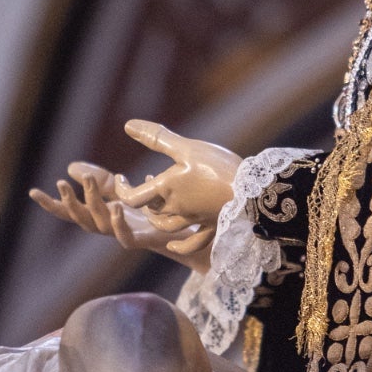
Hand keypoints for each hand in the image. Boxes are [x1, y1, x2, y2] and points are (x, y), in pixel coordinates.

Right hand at [29, 162, 213, 268]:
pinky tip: (117, 207)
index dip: (55, 204)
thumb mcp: (128, 192)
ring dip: (91, 206)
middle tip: (60, 183)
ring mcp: (129, 236)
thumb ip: (104, 181)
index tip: (33, 192)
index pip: (75, 211)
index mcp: (107, 216)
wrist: (195, 235)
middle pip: (83, 220)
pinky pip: (127, 237)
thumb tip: (73, 166)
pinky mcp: (147, 241)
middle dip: (70, 203)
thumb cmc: (162, 213)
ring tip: (84, 184)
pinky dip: (119, 223)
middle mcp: (114, 229)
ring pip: (101, 227)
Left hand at [115, 121, 239, 245]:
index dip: (121, 189)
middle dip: (141, 197)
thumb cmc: (217, 167)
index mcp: (166, 189)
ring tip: (154, 206)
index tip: (120, 177)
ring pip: (166, 226)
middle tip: (144, 179)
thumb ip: (157, 137)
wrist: (252, 192)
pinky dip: (180, 245)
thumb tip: (128, 126)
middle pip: (149, 210)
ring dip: (155, 218)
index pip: (132, 197)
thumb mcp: (186, 147)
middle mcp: (176, 208)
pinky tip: (173, 244)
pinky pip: (192, 242)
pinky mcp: (212, 225)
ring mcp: (194, 219)